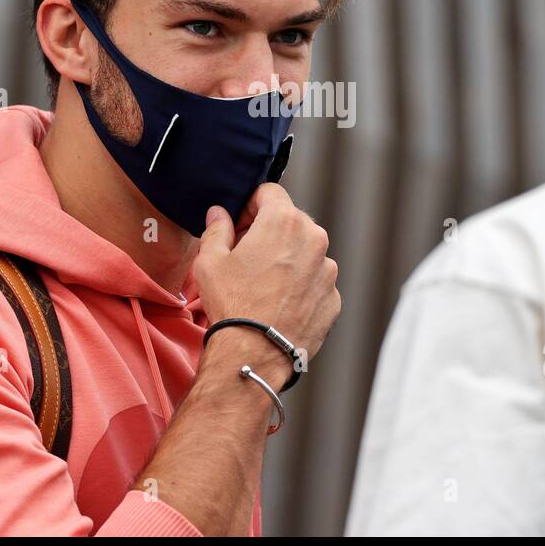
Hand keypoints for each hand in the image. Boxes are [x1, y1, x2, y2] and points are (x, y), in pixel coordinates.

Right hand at [192, 183, 339, 389]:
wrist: (256, 353)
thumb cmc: (232, 303)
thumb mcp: (210, 260)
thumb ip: (217, 229)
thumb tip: (219, 214)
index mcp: (284, 221)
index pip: (269, 192)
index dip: (250, 205)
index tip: (240, 224)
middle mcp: (314, 240)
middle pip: (291, 221)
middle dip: (270, 231)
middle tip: (248, 254)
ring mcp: (328, 271)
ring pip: (306, 253)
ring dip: (288, 259)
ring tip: (263, 284)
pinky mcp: (333, 298)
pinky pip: (316, 282)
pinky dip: (301, 287)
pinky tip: (279, 304)